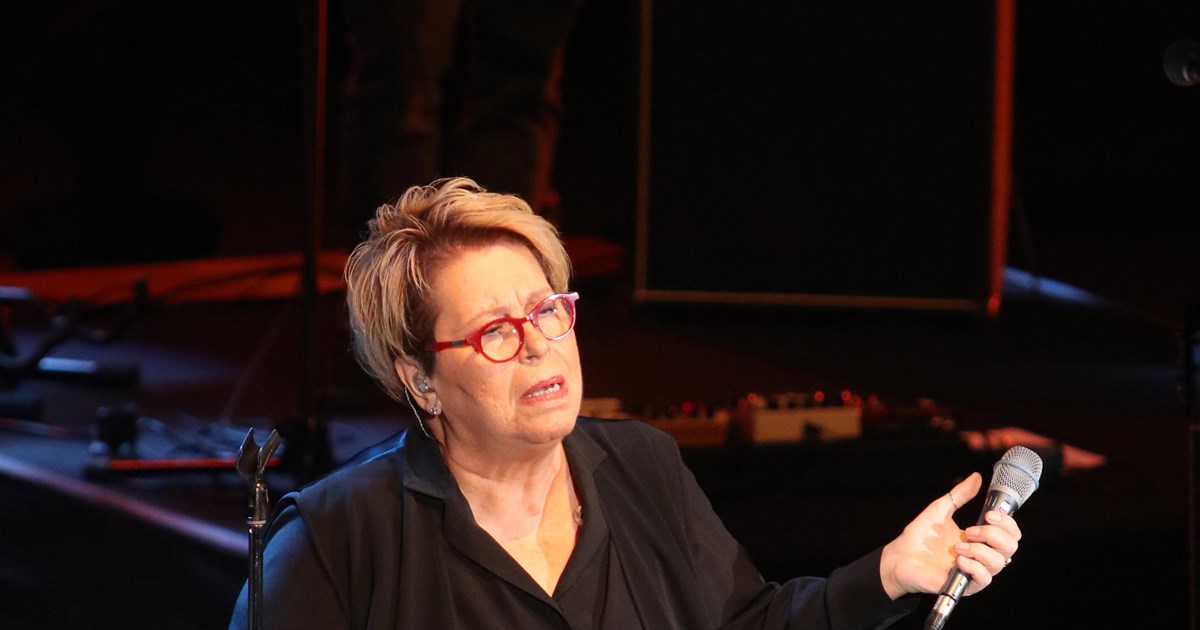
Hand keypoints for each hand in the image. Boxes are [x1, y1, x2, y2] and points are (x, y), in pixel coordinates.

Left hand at [878, 472, 1021, 600]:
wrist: (901, 556)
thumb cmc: (920, 536)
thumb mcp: (941, 509)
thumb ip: (960, 495)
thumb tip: (976, 477)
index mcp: (981, 538)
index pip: (1010, 533)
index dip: (1006, 522)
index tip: (988, 514)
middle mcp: (982, 555)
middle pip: (1011, 547)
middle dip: (994, 534)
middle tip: (970, 530)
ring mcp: (975, 571)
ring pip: (999, 563)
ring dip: (979, 550)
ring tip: (958, 545)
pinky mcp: (966, 586)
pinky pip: (984, 579)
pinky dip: (974, 567)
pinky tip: (959, 560)